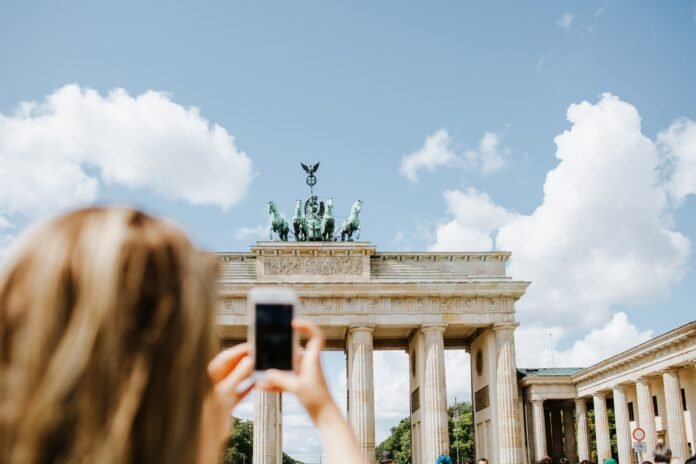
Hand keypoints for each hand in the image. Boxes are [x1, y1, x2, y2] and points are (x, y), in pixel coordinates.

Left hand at [199, 343, 253, 460]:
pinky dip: (247, 386)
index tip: (252, 346)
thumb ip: (238, 374)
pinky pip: (239, 390)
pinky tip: (255, 383)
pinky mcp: (227, 403)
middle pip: (232, 366)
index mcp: (210, 376)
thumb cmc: (209, 414)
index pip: (226, 357)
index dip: (239, 350)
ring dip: (247, 372)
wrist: (207, 438)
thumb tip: (248, 360)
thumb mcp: (226, 391)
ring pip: (236, 377)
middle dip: (244, 360)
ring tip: (258, 367)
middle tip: (258, 355)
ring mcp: (221, 392)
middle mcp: (215, 382)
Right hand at [260, 320, 333, 421]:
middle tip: (266, 346)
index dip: (307, 327)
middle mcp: (309, 364)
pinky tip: (262, 386)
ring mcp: (304, 374)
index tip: (293, 323)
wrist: (325, 416)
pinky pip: (285, 379)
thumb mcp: (297, 387)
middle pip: (294, 350)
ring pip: (287, 366)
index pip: (315, 336)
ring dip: (275, 369)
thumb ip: (280, 379)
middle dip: (280, 349)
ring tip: (260, 368)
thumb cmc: (317, 399)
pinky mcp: (300, 384)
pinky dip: (275, 382)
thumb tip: (266, 372)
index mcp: (313, 359)